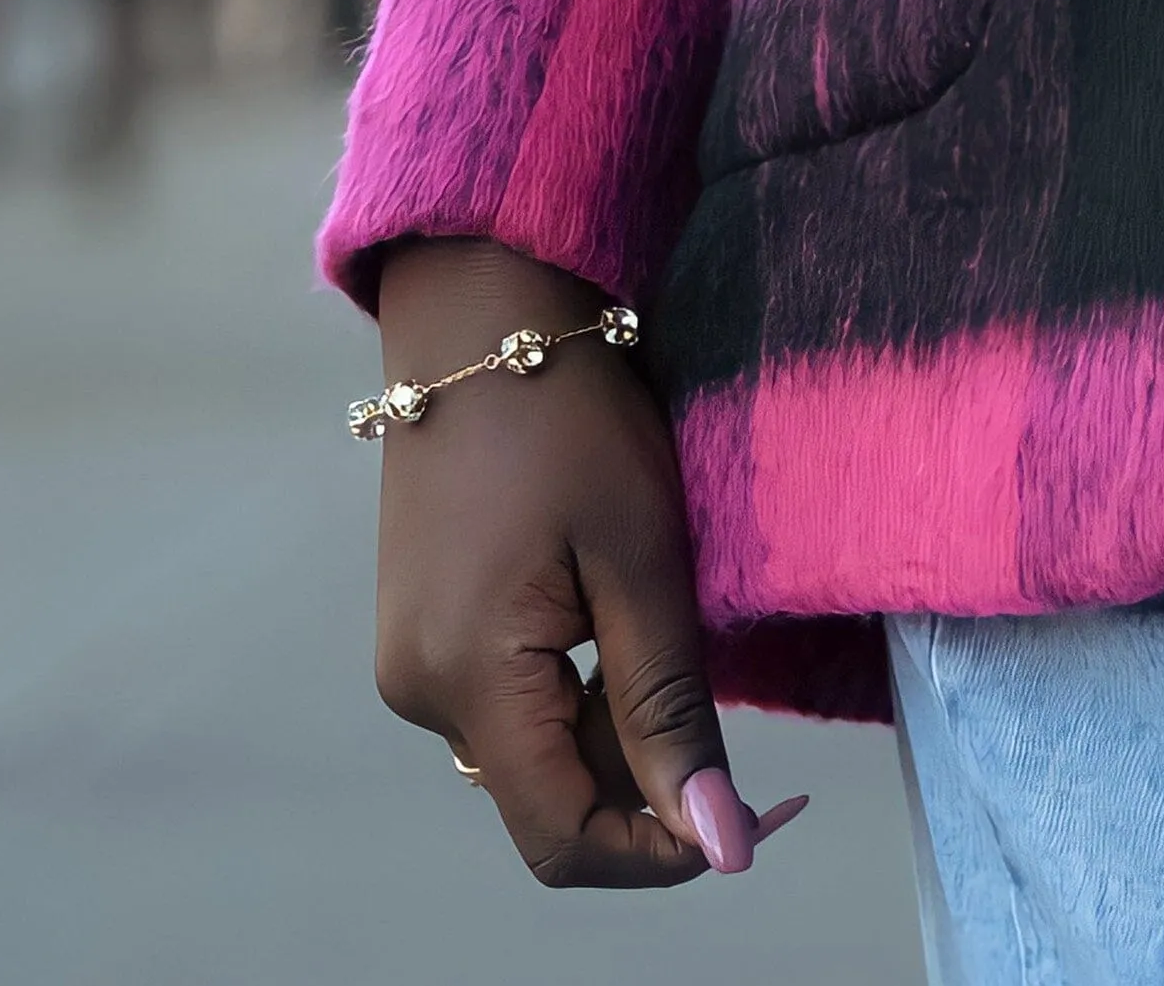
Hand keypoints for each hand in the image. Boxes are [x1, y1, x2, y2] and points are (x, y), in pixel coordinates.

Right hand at [367, 236, 803, 888]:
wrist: (482, 310)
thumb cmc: (570, 415)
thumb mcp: (641, 557)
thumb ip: (670, 709)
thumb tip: (718, 847)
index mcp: (466, 678)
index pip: (561, 840)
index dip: (659, 852)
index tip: (750, 821)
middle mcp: (419, 690)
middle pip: (547, 800)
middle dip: (649, 790)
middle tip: (753, 750)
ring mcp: (410, 659)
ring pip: (530, 753)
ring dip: (613, 736)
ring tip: (681, 647)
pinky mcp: (421, 627)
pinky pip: (505, 701)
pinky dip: (573, 694)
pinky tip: (621, 624)